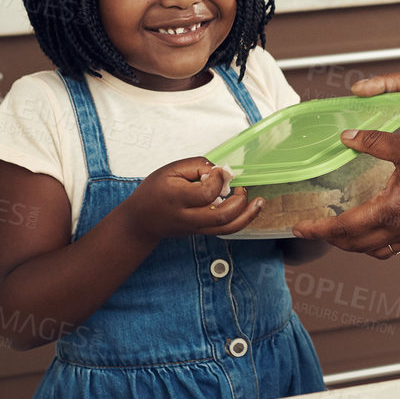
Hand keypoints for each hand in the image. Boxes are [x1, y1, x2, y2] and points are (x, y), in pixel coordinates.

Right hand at [124, 157, 263, 239]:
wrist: (142, 221)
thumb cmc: (154, 192)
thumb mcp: (170, 170)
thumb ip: (196, 166)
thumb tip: (219, 170)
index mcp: (177, 198)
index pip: (206, 193)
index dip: (218, 180)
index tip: (218, 171)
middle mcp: (188, 217)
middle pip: (221, 216)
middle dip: (239, 200)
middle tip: (240, 187)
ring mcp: (196, 228)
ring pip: (227, 228)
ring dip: (247, 215)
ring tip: (257, 201)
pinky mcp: (201, 232)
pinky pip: (225, 231)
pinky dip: (242, 221)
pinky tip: (251, 210)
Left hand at [292, 130, 399, 256]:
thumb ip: (374, 142)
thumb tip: (348, 138)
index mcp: (393, 209)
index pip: (345, 228)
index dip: (319, 229)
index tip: (301, 228)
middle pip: (357, 245)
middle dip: (333, 239)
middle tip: (316, 227)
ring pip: (377, 249)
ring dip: (356, 244)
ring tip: (343, 229)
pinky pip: (396, 244)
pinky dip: (379, 239)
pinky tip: (378, 221)